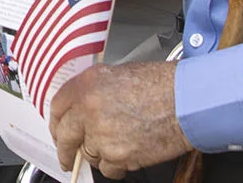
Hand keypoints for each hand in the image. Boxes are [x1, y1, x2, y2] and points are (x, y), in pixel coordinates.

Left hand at [49, 61, 190, 176]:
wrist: (187, 102)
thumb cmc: (163, 85)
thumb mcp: (119, 74)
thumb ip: (95, 90)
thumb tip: (83, 106)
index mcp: (87, 85)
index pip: (57, 106)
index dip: (56, 121)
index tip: (58, 129)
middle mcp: (89, 108)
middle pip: (64, 135)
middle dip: (64, 148)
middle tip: (66, 155)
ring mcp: (102, 134)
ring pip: (88, 153)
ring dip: (98, 153)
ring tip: (116, 143)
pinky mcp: (118, 155)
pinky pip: (107, 168)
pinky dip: (115, 165)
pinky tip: (127, 152)